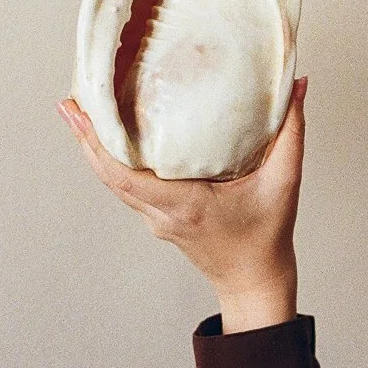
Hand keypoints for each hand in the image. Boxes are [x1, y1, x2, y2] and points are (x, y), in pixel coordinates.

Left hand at [57, 79, 307, 316]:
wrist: (254, 282)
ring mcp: (156, 220)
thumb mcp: (285, 183)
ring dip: (95, 149)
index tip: (78, 112)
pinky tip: (111, 139)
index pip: (123, 174)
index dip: (96, 142)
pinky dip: (112, 162)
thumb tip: (297, 85)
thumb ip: (292, 133)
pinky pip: (127, 188)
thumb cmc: (268, 236)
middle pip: (108, 175)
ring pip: (113, 182)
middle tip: (70, 101)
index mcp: (184, 204)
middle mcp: (161, 214)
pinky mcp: (159, 220)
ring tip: (82, 112)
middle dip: (85, 137)